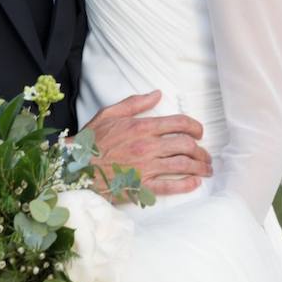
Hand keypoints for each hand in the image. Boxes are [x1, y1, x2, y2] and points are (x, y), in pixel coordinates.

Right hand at [80, 90, 211, 196]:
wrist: (75, 166)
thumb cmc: (91, 140)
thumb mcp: (110, 113)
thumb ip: (135, 103)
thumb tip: (157, 94)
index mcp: (142, 127)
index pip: (179, 123)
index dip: (195, 127)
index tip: (199, 132)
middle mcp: (148, 146)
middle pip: (186, 145)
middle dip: (201, 150)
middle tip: (206, 155)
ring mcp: (145, 167)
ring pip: (182, 165)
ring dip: (199, 167)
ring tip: (206, 169)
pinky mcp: (140, 186)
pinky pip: (169, 187)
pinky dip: (185, 185)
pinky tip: (195, 183)